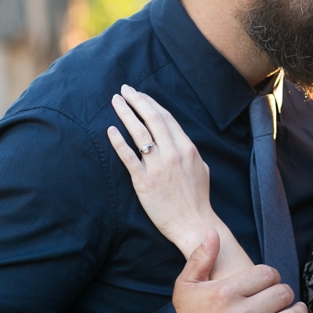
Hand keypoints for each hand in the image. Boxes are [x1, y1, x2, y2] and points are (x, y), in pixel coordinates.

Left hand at [107, 85, 217, 252]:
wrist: (193, 223)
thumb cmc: (198, 197)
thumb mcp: (201, 167)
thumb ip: (189, 150)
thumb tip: (177, 138)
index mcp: (187, 148)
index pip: (167, 118)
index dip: (151, 103)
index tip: (140, 94)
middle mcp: (172, 153)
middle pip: (152, 119)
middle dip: (137, 101)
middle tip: (124, 89)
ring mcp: (157, 167)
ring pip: (139, 133)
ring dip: (126, 113)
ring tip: (115, 101)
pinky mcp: (144, 181)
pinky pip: (128, 157)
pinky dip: (119, 142)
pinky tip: (111, 130)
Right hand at [173, 230, 312, 312]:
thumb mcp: (185, 284)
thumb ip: (201, 257)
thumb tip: (213, 233)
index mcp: (226, 292)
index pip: (267, 273)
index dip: (271, 275)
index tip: (268, 282)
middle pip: (282, 294)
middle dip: (284, 293)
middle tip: (280, 298)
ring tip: (295, 312)